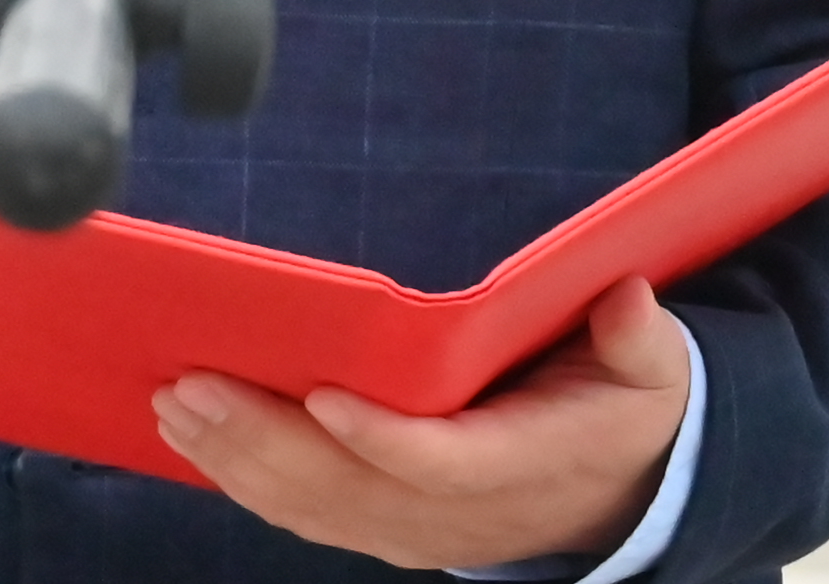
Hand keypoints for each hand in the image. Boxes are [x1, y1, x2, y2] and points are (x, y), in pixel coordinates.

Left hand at [151, 278, 692, 570]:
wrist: (622, 494)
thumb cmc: (624, 412)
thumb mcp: (655, 374)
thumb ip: (642, 341)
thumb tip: (629, 299)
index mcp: (525, 465)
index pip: (442, 463)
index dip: (382, 439)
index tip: (324, 395)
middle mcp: (459, 512)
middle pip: (349, 490)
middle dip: (263, 440)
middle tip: (192, 385)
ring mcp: (418, 530)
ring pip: (315, 510)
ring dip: (237, 461)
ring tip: (174, 405)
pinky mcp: (389, 529)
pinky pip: (309, 517)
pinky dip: (248, 485)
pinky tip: (197, 444)